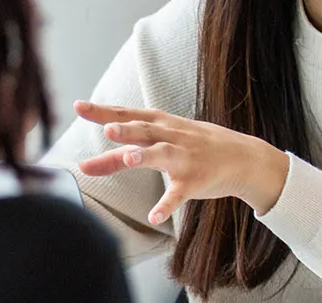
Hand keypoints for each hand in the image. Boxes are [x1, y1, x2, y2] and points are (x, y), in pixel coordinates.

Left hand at [74, 100, 289, 223]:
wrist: (243, 158)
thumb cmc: (195, 145)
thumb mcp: (164, 138)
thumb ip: (126, 149)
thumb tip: (89, 159)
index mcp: (161, 124)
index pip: (127, 114)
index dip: (103, 111)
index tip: (78, 106)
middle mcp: (171, 138)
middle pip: (144, 131)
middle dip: (126, 130)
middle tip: (106, 130)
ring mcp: (185, 159)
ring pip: (163, 155)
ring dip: (146, 155)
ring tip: (129, 159)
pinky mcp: (196, 181)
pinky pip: (179, 194)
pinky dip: (166, 205)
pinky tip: (153, 215)